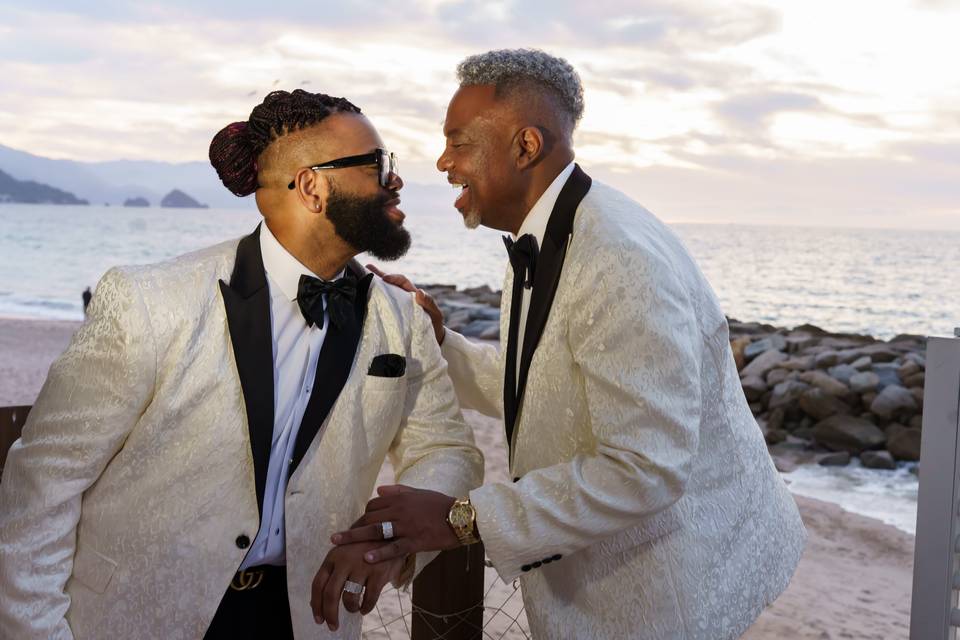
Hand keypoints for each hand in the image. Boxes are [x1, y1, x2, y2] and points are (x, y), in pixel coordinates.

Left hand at [310, 541, 404, 631]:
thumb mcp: (343, 555)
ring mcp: (362, 566)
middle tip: (333, 626)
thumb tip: (315, 603)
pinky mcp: (379, 572)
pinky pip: (369, 599)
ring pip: (349, 598)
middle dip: (330, 614)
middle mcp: (345, 561)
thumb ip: (331, 574)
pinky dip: (366, 607)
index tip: (318, 619)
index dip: (316, 605)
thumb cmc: (362, 549)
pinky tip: (365, 608)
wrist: (389, 534)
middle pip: (331, 594)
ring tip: (354, 609)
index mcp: (333, 556)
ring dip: (350, 608)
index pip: (318, 584)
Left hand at [330, 484, 459, 563]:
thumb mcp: (419, 493)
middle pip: (370, 517)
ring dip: (355, 536)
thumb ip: (398, 491)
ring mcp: (407, 526)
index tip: (356, 524)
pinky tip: (366, 558)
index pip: (374, 504)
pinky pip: (394, 547)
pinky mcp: (415, 541)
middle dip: (353, 527)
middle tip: (339, 538)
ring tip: (337, 543)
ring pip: (376, 530)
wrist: (461, 517)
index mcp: (401, 498)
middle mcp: (400, 510)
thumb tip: (379, 491)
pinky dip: (379, 553)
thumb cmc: (441, 504)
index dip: (363, 515)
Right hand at [366, 264, 445, 344]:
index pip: (402, 281)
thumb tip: (419, 292)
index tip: (385, 278)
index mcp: (412, 294)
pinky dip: (372, 301)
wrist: (432, 340)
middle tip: (365, 267)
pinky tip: (361, 298)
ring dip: (372, 285)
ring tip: (358, 278)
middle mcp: (402, 298)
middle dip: (377, 275)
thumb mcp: (435, 314)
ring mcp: (396, 306)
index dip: (393, 278)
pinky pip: (381, 307)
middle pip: (389, 283)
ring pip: (383, 293)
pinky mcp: (391, 316)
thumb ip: (429, 303)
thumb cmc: (434, 325)